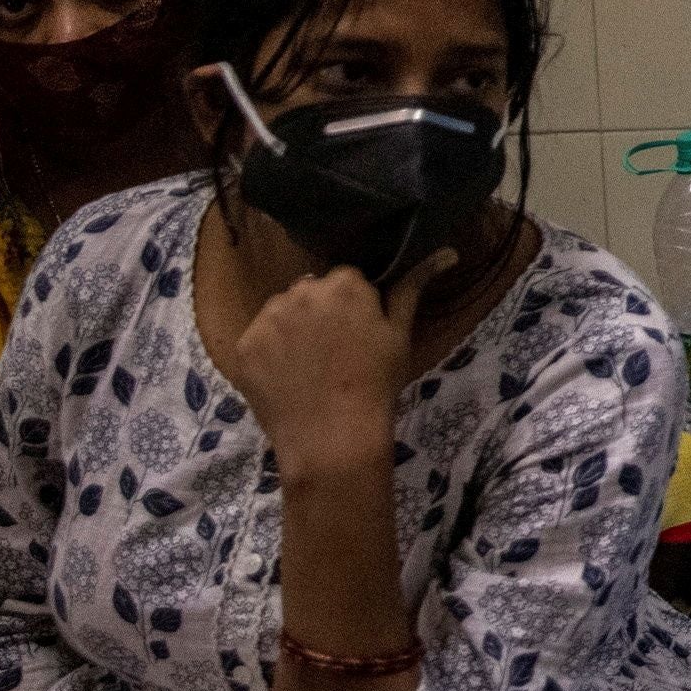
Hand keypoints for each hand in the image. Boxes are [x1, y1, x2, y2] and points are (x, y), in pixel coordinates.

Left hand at [228, 249, 456, 479]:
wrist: (333, 438)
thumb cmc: (376, 384)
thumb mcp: (400, 335)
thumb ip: (412, 288)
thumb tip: (447, 252)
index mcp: (343, 284)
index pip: (346, 280)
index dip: (355, 306)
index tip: (361, 333)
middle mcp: (300, 291)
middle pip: (310, 291)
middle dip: (320, 312)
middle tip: (335, 352)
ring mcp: (266, 319)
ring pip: (281, 312)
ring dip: (292, 329)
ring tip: (309, 366)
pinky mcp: (243, 347)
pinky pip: (257, 340)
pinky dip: (269, 355)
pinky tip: (287, 378)